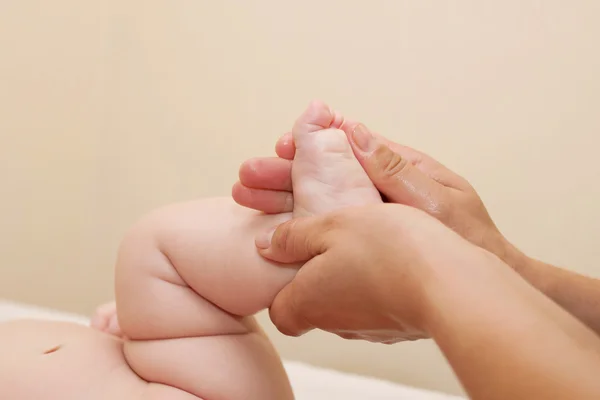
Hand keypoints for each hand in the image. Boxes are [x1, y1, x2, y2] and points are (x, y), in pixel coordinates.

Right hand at [235, 125, 516, 267]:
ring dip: (282, 200)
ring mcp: (370, 218)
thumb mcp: (437, 201)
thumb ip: (395, 170)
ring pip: (319, 203)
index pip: (346, 148)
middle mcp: (379, 191)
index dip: (310, 145)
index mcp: (399, 170)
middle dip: (283, 175)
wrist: (478, 288)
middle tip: (245, 178)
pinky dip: (299, 228)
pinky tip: (274, 233)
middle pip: (323, 176)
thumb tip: (355, 131)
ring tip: (245, 199)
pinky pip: (327, 230)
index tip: (280, 145)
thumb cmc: (468, 242)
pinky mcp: (365, 243)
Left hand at [256, 203, 478, 342]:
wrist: (450, 282)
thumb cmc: (386, 249)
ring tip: (364, 242)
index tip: (291, 259)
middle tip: (329, 241)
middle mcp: (336, 324)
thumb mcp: (331, 225)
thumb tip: (267, 245)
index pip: (279, 311)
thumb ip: (293, 236)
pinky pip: (377, 304)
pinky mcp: (399, 327)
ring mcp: (370, 329)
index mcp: (308, 303)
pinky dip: (378, 284)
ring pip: (347, 303)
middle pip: (313, 306)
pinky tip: (392, 257)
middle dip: (316, 276)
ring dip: (349, 277)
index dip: (280, 286)